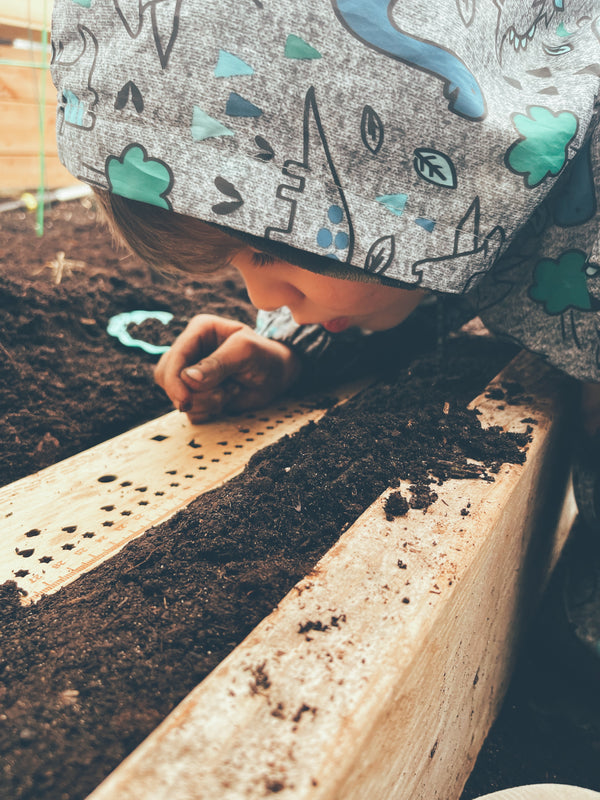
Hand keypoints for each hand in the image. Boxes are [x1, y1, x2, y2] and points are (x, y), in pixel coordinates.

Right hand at [154, 315, 300, 422]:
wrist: (278, 376)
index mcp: (199, 331)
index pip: (174, 356)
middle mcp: (191, 351)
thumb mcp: (245, 352)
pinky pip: (190, 410)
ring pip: (177, 396)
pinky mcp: (198, 394)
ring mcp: (192, 374)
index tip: (185, 401)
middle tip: (220, 396)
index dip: (174, 380)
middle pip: (166, 377)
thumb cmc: (265, 355)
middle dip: (192, 393)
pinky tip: (227, 398)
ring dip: (205, 402)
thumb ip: (218, 364)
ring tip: (230, 391)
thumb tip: (188, 378)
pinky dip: (208, 410)